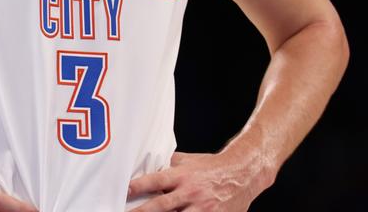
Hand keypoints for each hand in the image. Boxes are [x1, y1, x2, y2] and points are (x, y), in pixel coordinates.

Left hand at [125, 150, 272, 211]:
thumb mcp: (188, 160)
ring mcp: (203, 208)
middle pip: (162, 206)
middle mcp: (191, 193)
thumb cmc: (212, 166)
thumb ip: (168, 165)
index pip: (156, 180)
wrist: (243, 173)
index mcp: (182, 176)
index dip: (139, 186)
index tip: (125, 191)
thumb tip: (147, 166)